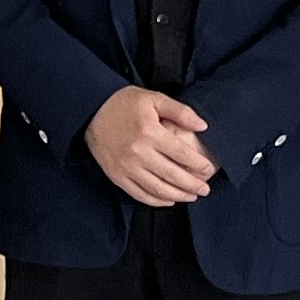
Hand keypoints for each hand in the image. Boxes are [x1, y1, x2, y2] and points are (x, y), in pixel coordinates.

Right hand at [85, 86, 217, 205]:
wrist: (90, 110)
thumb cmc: (124, 103)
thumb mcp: (154, 98)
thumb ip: (180, 111)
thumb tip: (203, 126)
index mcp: (150, 132)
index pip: (182, 154)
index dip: (198, 165)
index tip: (209, 170)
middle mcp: (138, 152)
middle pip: (172, 175)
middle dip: (192, 185)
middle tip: (205, 189)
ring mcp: (126, 167)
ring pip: (157, 188)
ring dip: (177, 196)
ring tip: (192, 196)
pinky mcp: (116, 175)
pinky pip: (139, 194)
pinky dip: (156, 201)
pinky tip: (169, 200)